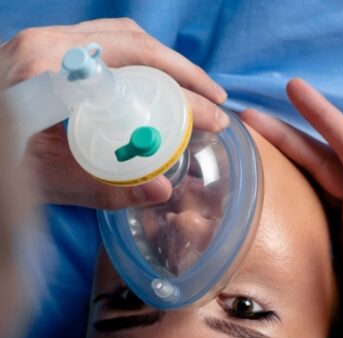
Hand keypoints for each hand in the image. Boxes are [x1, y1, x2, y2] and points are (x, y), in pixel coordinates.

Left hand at [0, 18, 228, 209]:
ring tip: (193, 90)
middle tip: (215, 101)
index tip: (213, 115)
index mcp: (49, 72)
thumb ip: (108, 189)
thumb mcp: (53, 183)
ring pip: (120, 36)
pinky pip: (102, 42)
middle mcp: (46, 44)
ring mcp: (43, 40)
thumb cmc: (5, 167)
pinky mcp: (43, 46)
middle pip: (135, 41)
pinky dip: (138, 59)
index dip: (183, 89)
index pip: (135, 69)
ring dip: (163, 61)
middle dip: (183, 70)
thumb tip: (164, 189)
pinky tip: (154, 83)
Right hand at [243, 79, 342, 337]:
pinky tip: (263, 188)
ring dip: (285, 157)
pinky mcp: (334, 248)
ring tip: (250, 143)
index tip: (296, 92)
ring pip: (313, 180)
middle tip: (250, 118)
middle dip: (291, 134)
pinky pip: (307, 209)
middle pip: (325, 160)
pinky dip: (285, 191)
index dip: (325, 120)